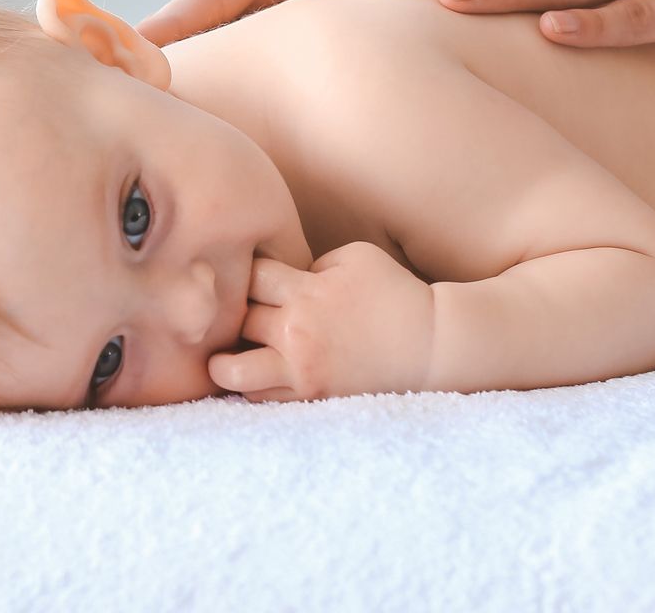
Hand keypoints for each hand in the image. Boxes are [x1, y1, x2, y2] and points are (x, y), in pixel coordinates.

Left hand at [207, 243, 435, 401]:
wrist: (429, 344)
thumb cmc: (394, 294)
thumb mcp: (354, 257)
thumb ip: (310, 263)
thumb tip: (280, 279)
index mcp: (307, 292)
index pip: (248, 276)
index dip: (242, 271)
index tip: (250, 276)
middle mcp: (297, 332)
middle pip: (234, 320)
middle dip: (231, 314)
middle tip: (233, 312)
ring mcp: (301, 369)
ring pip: (232, 372)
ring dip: (225, 360)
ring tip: (229, 352)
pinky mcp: (310, 396)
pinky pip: (258, 397)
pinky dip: (249, 385)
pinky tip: (253, 372)